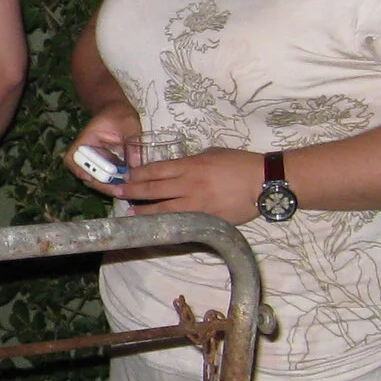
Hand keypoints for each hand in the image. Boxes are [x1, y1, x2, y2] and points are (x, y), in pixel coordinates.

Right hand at [64, 102, 141, 194]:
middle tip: (118, 190)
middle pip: (84, 174)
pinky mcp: (103, 166)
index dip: (82, 170)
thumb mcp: (129, 124)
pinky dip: (114, 183)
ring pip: (94, 179)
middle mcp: (85, 153)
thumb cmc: (120, 115)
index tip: (95, 179)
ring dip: (108, 186)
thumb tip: (136, 165)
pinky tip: (127, 186)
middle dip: (100, 184)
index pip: (73, 158)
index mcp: (84, 140)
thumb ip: (132, 143)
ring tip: (124, 190)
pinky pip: (105, 178)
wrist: (118, 113)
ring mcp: (93, 161)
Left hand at [119, 146, 262, 223]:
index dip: (137, 174)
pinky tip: (158, 226)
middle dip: (132, 192)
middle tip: (116, 194)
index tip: (125, 177)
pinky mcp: (207, 219)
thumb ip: (191, 161)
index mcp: (190, 165)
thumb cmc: (239, 163)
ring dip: (144, 212)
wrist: (264, 181)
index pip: (155, 170)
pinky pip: (183, 222)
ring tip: (130, 214)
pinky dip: (168, 224)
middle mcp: (189, 185)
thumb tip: (176, 168)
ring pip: (164, 210)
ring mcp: (198, 205)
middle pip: (153, 189)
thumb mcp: (211, 153)